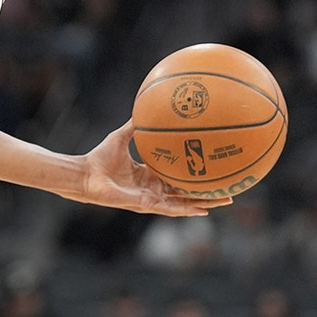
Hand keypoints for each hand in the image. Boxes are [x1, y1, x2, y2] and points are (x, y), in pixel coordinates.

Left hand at [68, 120, 232, 215]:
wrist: (86, 174)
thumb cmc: (99, 157)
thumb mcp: (121, 136)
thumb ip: (134, 125)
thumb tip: (144, 105)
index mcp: (149, 175)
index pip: (178, 176)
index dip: (194, 174)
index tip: (212, 169)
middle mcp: (153, 188)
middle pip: (186, 192)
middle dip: (207, 192)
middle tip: (230, 189)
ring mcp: (150, 198)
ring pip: (183, 202)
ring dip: (204, 202)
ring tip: (224, 200)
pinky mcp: (145, 205)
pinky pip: (169, 208)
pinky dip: (186, 209)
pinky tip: (202, 211)